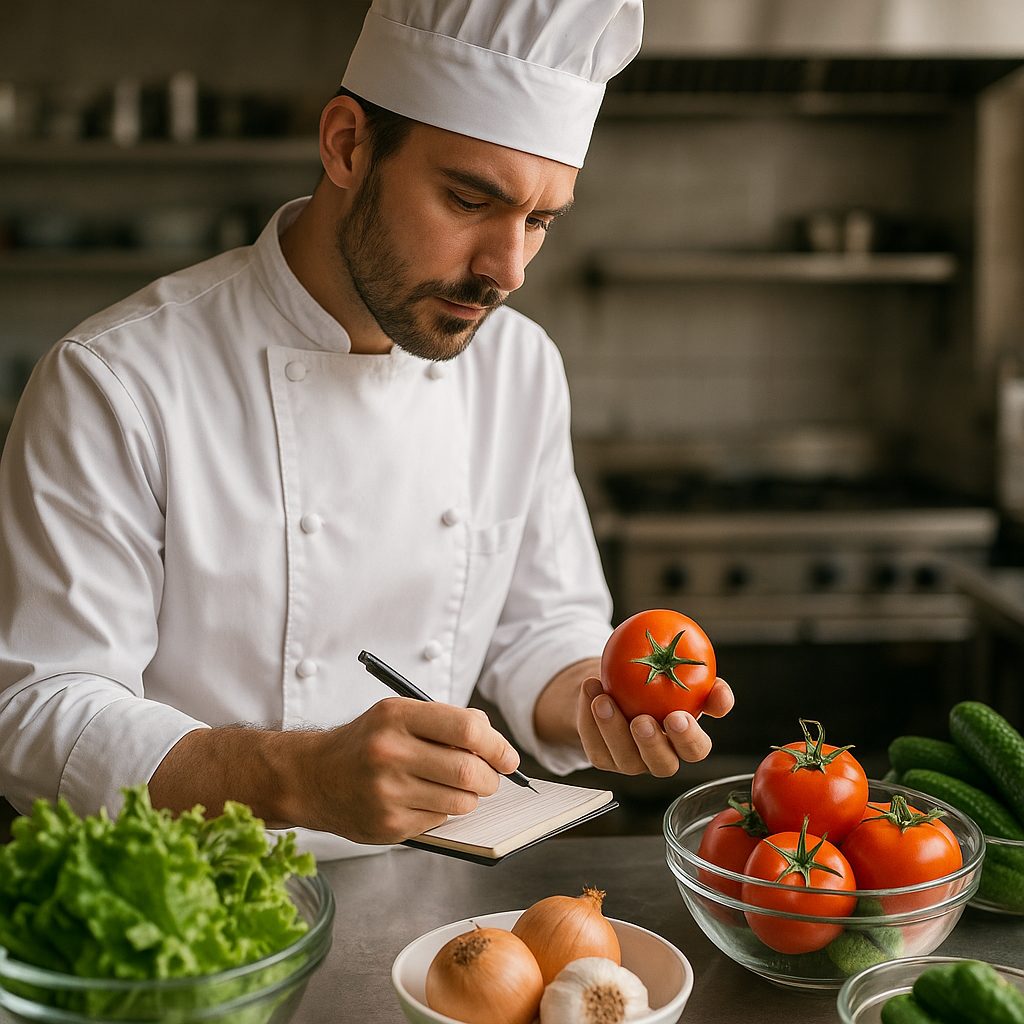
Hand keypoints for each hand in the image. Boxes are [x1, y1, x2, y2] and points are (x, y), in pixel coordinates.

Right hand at [305, 698, 520, 843]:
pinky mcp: (387, 825)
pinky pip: (439, 820)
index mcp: (397, 716)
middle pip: (468, 771)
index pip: (467, 729)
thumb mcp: (399, 714)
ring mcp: (386, 793)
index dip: (497, 746)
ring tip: (457, 788)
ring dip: (470, 797)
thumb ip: (446, 721)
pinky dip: (444, 811)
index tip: (507, 757)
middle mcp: (389, 753)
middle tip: (491, 777)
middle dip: (491, 778)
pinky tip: (425, 799)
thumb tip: (494, 742)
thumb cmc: (366, 742)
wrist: (313, 776)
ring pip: (460, 801)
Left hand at [577, 675, 733, 777]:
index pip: (696, 750)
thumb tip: (721, 693)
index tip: (678, 716)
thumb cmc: (656, 681)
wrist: (615, 682)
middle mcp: (659, 757)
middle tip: (642, 720)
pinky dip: (588, 717)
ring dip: (612, 728)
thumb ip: (706, 685)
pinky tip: (589, 690)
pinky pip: (594, 744)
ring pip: (623, 757)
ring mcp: (630, 761)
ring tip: (602, 699)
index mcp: (684, 741)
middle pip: (662, 764)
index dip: (689, 738)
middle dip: (652, 744)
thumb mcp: (681, 676)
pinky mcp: (603, 757)